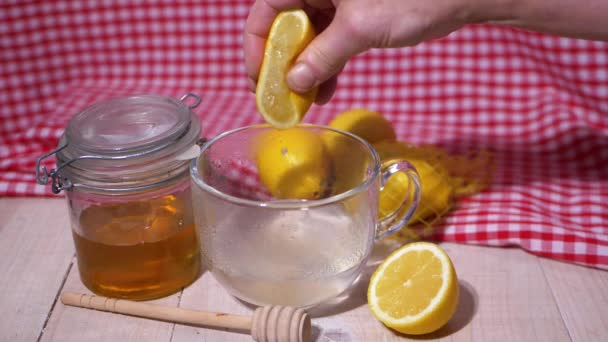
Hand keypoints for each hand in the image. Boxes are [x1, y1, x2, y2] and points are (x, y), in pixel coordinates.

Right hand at [243, 0, 473, 103]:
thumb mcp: (359, 28)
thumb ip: (323, 55)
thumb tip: (294, 83)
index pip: (265, 10)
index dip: (256, 45)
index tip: (258, 79)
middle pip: (284, 25)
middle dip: (282, 63)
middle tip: (281, 97)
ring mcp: (336, 1)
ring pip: (307, 37)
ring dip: (305, 69)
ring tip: (304, 102)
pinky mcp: (353, 14)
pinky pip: (329, 41)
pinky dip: (326, 65)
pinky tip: (325, 91)